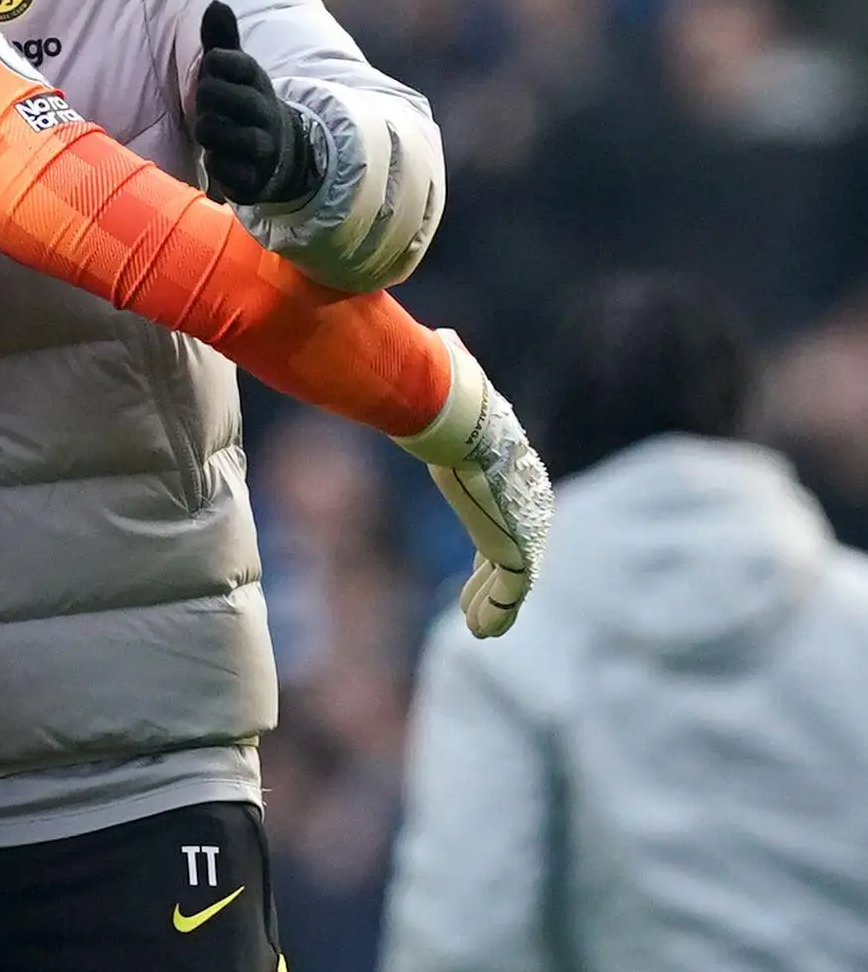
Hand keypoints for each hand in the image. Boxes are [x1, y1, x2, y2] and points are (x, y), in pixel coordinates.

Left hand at [193, 1, 324, 211]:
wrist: (281, 154)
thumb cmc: (244, 105)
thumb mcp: (236, 72)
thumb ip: (223, 40)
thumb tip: (216, 3)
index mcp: (258, 83)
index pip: (236, 62)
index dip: (218, 61)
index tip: (213, 65)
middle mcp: (264, 113)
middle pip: (222, 97)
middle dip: (206, 96)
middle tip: (206, 100)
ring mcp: (261, 147)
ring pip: (222, 135)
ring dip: (208, 130)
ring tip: (211, 129)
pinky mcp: (254, 179)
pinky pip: (228, 172)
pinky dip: (218, 165)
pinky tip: (219, 158)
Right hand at [394, 329, 552, 637]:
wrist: (461, 422)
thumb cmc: (453, 403)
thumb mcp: (456, 387)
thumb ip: (452, 368)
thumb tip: (443, 340)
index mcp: (517, 474)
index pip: (509, 515)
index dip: (492, 547)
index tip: (481, 568)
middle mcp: (529, 504)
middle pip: (512, 552)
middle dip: (492, 582)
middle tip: (474, 606)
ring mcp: (526, 530)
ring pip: (511, 580)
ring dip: (490, 604)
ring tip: (476, 625)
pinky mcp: (517, 552)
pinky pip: (509, 596)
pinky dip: (494, 614)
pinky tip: (480, 632)